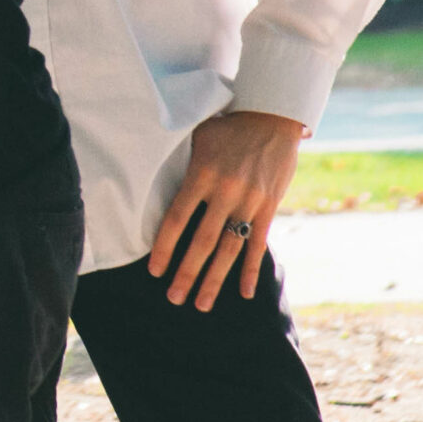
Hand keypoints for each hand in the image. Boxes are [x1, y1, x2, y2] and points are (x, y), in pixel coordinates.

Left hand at [148, 110, 304, 308]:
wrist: (272, 117)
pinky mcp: (268, 207)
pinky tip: (242, 293)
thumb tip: (150, 174)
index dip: (165, 246)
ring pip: (229, 249)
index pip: (177, 218)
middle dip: (187, 273)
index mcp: (201, 174)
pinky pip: (257, 244)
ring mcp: (249, 202)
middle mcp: (224, 192)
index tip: (154, 270)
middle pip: (202, 242)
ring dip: (214, 280)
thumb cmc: (227, 126)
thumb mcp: (198, 136)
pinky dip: (250, 270)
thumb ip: (181, 161)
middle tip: (174, 298)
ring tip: (202, 304)